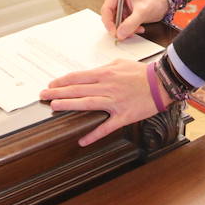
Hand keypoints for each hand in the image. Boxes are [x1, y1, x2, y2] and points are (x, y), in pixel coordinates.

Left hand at [40, 59, 171, 145]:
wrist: (161, 83)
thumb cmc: (141, 73)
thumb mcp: (120, 64)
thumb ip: (103, 69)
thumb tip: (89, 75)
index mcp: (106, 73)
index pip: (79, 77)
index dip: (63, 81)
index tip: (51, 85)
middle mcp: (108, 87)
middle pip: (78, 89)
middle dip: (58, 92)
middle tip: (43, 95)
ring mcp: (115, 102)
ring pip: (88, 103)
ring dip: (69, 105)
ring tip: (54, 107)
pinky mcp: (123, 116)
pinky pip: (106, 126)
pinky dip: (94, 134)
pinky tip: (82, 140)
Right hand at [102, 0, 167, 41]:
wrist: (162, 5)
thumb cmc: (154, 2)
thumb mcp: (143, 12)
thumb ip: (131, 23)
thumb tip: (120, 34)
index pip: (106, 9)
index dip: (109, 22)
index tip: (114, 33)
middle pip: (109, 17)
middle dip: (118, 27)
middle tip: (125, 35)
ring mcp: (119, 6)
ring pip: (115, 23)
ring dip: (125, 30)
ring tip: (137, 30)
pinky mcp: (123, 13)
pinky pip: (121, 25)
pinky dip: (128, 29)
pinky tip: (139, 28)